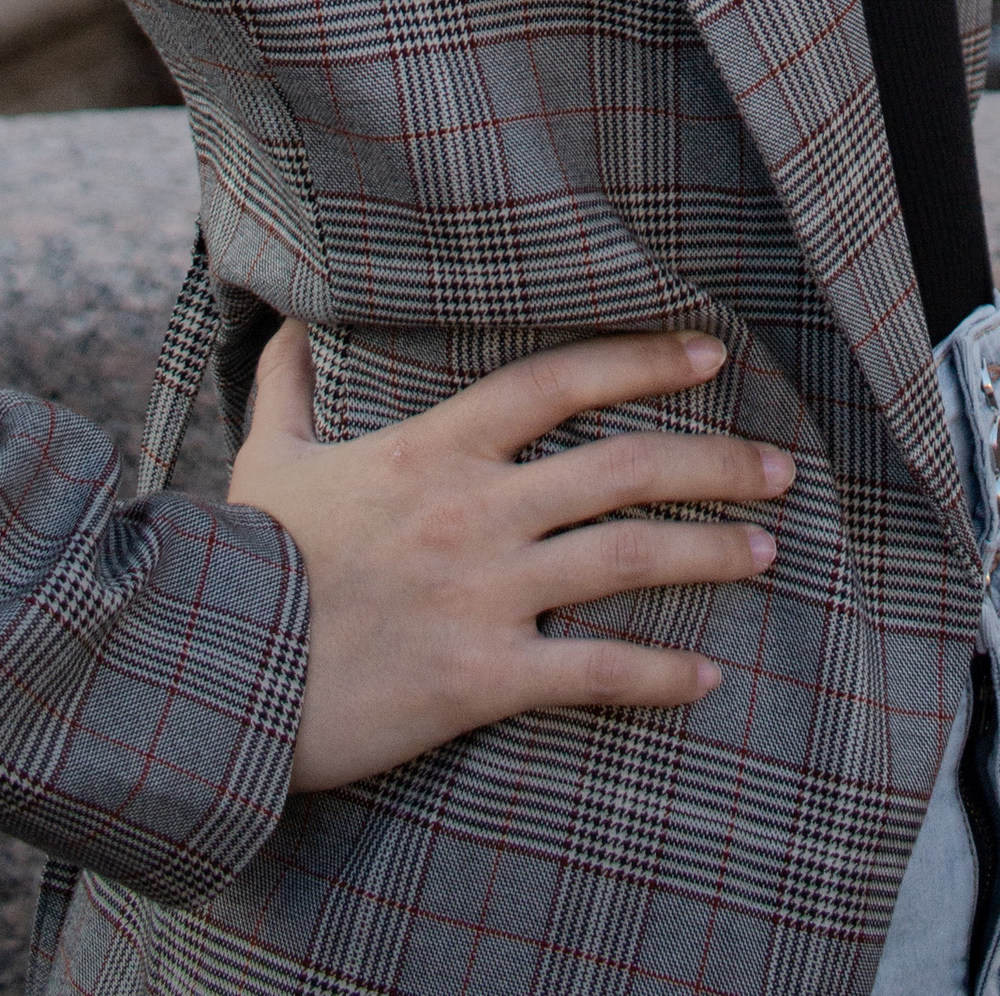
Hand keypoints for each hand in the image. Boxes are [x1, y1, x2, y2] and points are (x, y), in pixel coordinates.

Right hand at [228, 322, 790, 791]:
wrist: (218, 672)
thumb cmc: (248, 563)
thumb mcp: (268, 459)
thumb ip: (290, 387)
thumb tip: (285, 322)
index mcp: (434, 449)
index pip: (558, 381)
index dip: (641, 358)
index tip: (709, 351)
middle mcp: (475, 510)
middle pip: (623, 467)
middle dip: (714, 462)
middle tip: (780, 467)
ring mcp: (483, 593)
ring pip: (626, 559)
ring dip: (709, 553)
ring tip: (766, 551)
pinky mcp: (480, 677)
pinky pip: (591, 671)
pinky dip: (657, 675)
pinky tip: (705, 678)